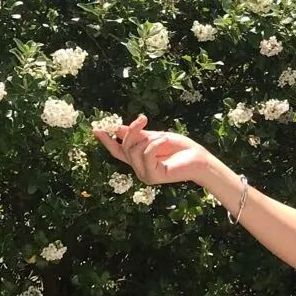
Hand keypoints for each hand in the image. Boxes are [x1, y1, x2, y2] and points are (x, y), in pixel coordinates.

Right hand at [92, 113, 211, 185]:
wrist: (199, 159)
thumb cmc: (181, 149)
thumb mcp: (156, 137)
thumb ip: (138, 134)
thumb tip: (116, 129)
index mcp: (139, 159)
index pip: (117, 151)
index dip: (106, 141)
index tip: (95, 129)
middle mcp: (139, 168)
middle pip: (123, 147)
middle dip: (131, 131)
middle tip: (143, 118)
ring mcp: (145, 175)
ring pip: (133, 151)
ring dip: (148, 138)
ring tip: (163, 137)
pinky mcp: (153, 177)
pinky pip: (146, 154)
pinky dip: (155, 144)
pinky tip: (165, 141)